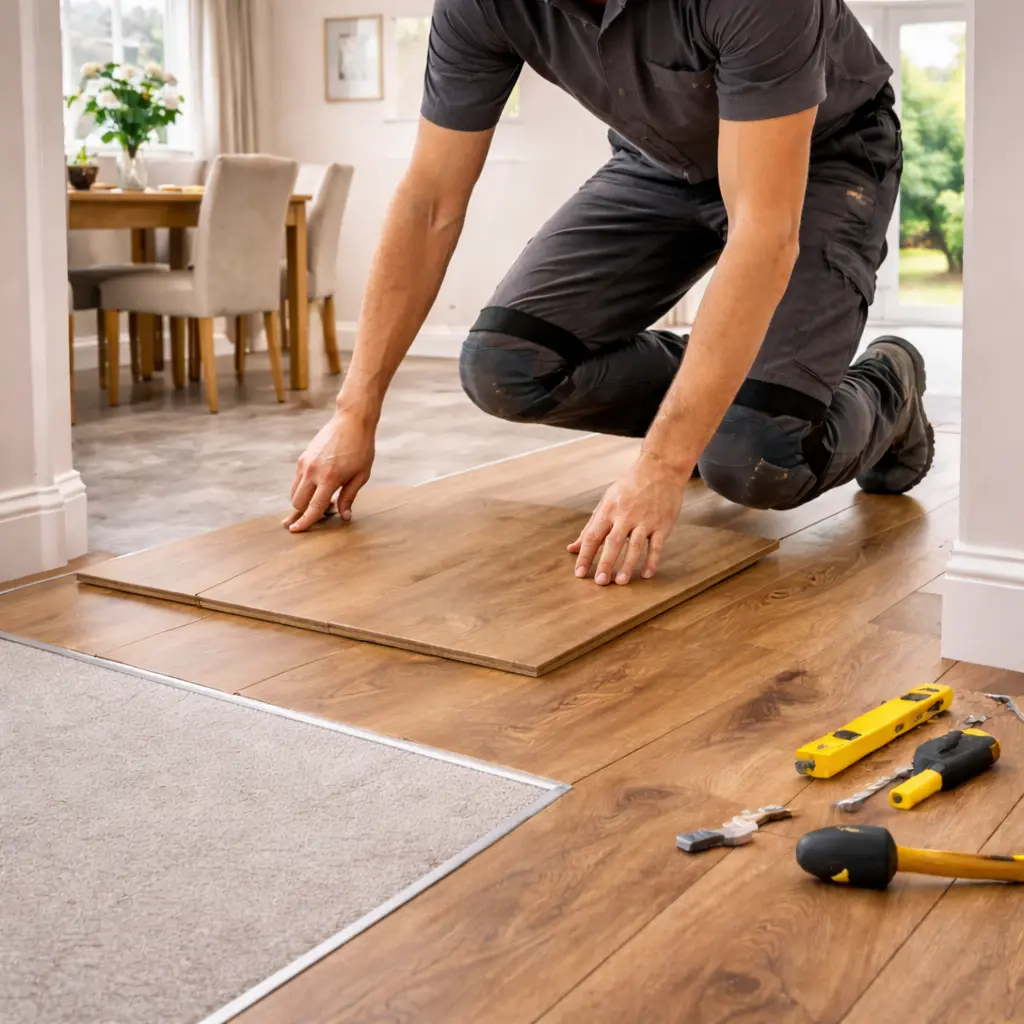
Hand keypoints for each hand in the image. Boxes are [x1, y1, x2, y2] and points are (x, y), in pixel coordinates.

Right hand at [284, 410, 375, 532]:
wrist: (351, 421)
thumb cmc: (361, 449)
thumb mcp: (361, 476)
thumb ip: (349, 497)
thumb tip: (344, 517)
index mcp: (329, 478)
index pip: (313, 507)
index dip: (305, 522)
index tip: (296, 531)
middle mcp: (312, 471)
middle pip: (298, 502)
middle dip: (304, 513)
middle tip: (323, 513)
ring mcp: (305, 463)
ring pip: (294, 492)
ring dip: (303, 501)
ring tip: (324, 499)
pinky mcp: (302, 458)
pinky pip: (297, 480)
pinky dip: (304, 488)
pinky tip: (320, 486)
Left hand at [568, 452, 689, 584]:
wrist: (660, 469)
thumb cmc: (629, 486)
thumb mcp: (607, 501)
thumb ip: (591, 526)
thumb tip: (572, 548)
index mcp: (609, 509)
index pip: (593, 536)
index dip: (585, 555)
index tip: (579, 573)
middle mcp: (626, 515)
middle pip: (613, 542)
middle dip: (605, 563)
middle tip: (600, 582)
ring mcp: (646, 520)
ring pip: (635, 546)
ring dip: (627, 565)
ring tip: (620, 582)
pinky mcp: (663, 524)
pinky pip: (656, 545)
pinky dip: (652, 561)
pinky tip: (646, 574)